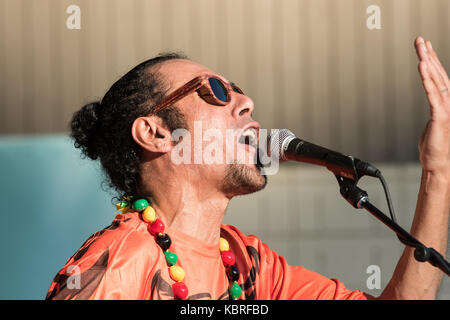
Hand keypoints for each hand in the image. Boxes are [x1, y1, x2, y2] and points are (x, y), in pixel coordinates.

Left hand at [414, 37, 449, 173]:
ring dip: (428, 62)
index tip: (425, 48)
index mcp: (446, 103)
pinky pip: (432, 94)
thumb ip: (435, 110)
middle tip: (420, 40)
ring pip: (436, 80)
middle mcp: (449, 102)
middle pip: (438, 74)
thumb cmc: (435, 147)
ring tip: (421, 48)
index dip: (433, 61)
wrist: (439, 164)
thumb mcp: (434, 124)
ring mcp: (447, 108)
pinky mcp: (441, 116)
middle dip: (429, 55)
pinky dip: (427, 80)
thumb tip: (433, 103)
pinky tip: (422, 67)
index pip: (439, 77)